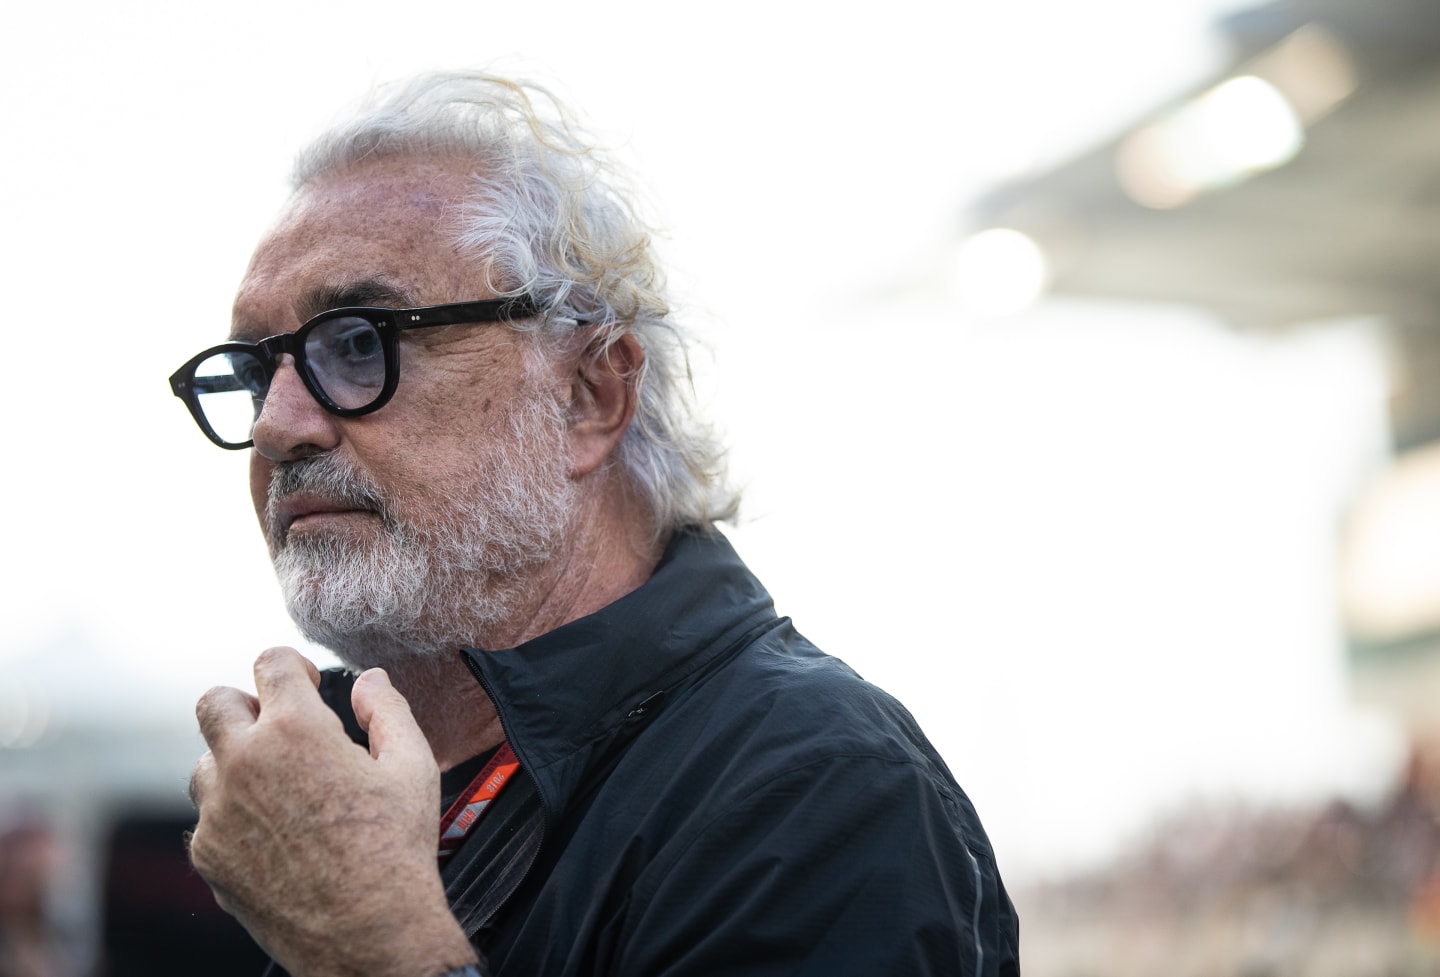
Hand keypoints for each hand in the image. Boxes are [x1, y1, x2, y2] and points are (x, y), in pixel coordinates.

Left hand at [188, 647, 477, 976]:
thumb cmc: (395, 851)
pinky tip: (276, 832)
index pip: (269, 662)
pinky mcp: (208, 854)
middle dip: (248, 704)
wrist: (367, 934)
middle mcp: (245, 763)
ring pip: (206, 761)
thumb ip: (387, 710)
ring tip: (282, 788)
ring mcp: (218, 811)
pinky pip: (207, 816)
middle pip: (216, 702)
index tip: (306, 686)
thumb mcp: (412, 767)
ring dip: (236, 762)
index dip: (291, 667)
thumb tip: (370, 681)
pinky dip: (234, 814)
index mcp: (296, 731)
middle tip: (282, 730)